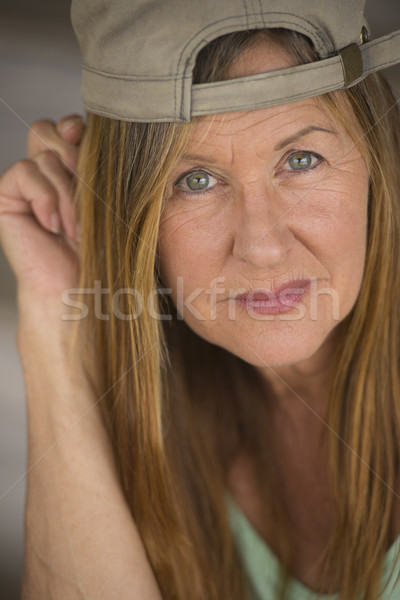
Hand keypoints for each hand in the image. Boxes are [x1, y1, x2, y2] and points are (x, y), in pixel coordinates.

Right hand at [0, 115, 84, 307]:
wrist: (80, 287)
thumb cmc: (101, 247)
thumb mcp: (107, 197)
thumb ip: (94, 162)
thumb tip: (77, 126)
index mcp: (70, 168)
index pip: (67, 128)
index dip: (75, 127)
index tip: (85, 138)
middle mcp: (44, 172)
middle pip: (47, 130)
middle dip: (72, 155)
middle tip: (89, 191)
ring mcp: (24, 184)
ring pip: (43, 155)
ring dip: (67, 194)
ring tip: (77, 229)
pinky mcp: (6, 197)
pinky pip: (23, 172)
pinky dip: (45, 198)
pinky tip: (53, 226)